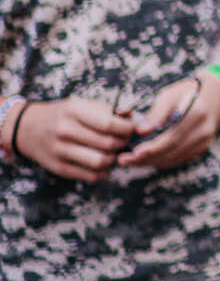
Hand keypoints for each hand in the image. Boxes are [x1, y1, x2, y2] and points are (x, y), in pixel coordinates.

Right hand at [11, 98, 133, 180]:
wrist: (25, 127)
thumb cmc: (62, 114)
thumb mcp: (81, 104)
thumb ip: (108, 110)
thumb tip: (133, 116)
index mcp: (74, 111)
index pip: (109, 124)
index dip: (127, 128)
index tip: (131, 128)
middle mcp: (65, 131)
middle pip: (108, 143)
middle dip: (123, 143)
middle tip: (125, 141)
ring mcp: (60, 151)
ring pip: (100, 162)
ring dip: (114, 159)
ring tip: (115, 152)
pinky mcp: (58, 168)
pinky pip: (89, 175)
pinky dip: (103, 172)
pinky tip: (104, 164)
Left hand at [119, 75, 219, 170]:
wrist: (213, 97)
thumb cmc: (186, 93)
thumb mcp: (169, 95)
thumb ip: (155, 113)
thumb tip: (140, 131)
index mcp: (197, 113)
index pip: (173, 137)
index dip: (152, 148)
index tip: (133, 153)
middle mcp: (204, 130)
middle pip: (172, 151)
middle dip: (146, 158)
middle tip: (123, 160)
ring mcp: (204, 141)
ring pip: (173, 159)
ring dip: (150, 162)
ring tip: (130, 161)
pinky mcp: (201, 148)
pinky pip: (178, 159)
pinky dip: (160, 161)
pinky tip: (145, 158)